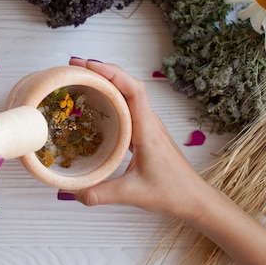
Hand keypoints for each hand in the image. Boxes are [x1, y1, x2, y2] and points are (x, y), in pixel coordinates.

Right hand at [66, 58, 206, 220]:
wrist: (195, 199)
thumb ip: (99, 194)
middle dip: (102, 72)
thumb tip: (70, 192)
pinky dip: (110, 99)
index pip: (133, 90)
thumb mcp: (132, 194)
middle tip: (75, 67)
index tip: (89, 66)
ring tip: (81, 79)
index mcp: (147, 130)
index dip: (112, 73)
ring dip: (106, 83)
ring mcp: (148, 126)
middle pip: (127, 85)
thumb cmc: (172, 193)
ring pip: (127, 95)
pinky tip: (95, 105)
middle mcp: (149, 122)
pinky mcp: (145, 133)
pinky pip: (127, 108)